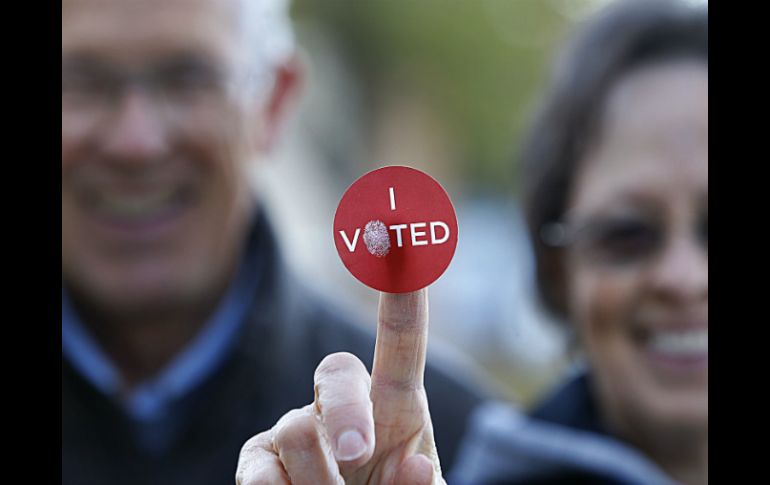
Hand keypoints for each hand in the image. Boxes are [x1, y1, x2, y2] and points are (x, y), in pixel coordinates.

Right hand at [235, 289, 443, 484]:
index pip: (401, 341)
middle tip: (360, 455)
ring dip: (322, 483)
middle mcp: (342, 404)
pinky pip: (258, 472)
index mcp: (395, 406)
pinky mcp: (258, 460)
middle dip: (348, 411)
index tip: (401, 233)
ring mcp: (296, 429)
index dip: (403, 294)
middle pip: (336, 371)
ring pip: (297, 431)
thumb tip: (415, 467)